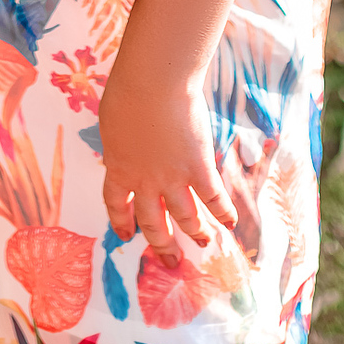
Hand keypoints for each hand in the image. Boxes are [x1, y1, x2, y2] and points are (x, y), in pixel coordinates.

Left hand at [99, 42, 236, 262]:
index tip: (126, 235)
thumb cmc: (128, 91)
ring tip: (203, 243)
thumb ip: (120, 140)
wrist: (152, 82)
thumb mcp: (113, 121)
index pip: (117, 205)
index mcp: (119, 168)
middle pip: (153, 223)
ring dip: (196, 233)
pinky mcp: (198, 168)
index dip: (122, 222)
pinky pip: (213, 198)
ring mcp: (173, 178)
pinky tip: (229, 223)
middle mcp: (145, 182)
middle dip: (162, 244)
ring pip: (185, 218)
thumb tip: (122, 141)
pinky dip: (223, 213)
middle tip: (170, 261)